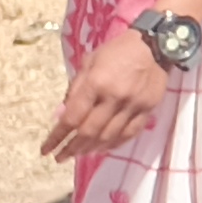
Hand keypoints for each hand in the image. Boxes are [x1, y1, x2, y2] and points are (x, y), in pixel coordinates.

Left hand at [46, 24, 168, 161]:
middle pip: (89, 132)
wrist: (156, 45)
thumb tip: (61, 116)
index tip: (45, 150)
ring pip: (109, 136)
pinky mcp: (148, 108)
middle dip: (71, 148)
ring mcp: (133, 105)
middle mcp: (114, 97)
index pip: (72, 118)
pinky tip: (104, 148)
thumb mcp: (89, 63)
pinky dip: (114, 144)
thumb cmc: (117, 51)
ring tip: (79, 154)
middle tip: (60, 157)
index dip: (57, 137)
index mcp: (96, 83)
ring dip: (91, 149)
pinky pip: (130, 133)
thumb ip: (75, 90)